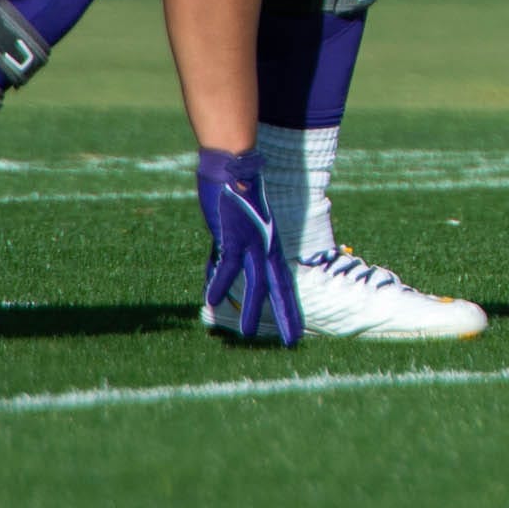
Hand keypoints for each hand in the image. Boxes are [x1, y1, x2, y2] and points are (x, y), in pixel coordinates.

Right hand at [198, 149, 302, 345]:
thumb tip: (220, 274)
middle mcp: (267, 246)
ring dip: (250, 310)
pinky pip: (228, 265)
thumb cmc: (237, 192)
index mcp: (271, 245)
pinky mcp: (233, 235)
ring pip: (256, 282)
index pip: (285, 283)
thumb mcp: (241, 228)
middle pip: (280, 287)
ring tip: (247, 335)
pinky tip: (211, 301)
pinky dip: (219, 283)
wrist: (235, 165)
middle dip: (285, 316)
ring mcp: (252, 241)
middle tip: (291, 342)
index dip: (289, 308)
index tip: (296, 330)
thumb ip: (234, 251)